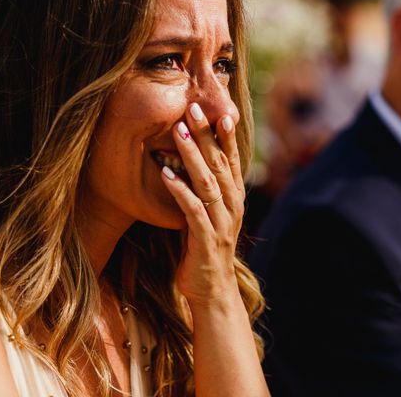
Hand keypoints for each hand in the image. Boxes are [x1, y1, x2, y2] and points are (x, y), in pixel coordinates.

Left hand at [160, 102, 244, 305]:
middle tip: (192, 109)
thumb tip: (188, 160)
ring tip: (178, 132)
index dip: (225, 135)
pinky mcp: (206, 239)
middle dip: (206, 135)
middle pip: (220, 164)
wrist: (212, 291)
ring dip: (192, 155)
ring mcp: (221, 222)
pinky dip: (179, 189)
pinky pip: (192, 209)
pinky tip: (165, 172)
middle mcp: (232, 206)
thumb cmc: (205, 249)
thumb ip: (204, 190)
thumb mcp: (209, 215)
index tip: (217, 110)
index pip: (232, 160)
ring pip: (208, 182)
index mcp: (234, 198)